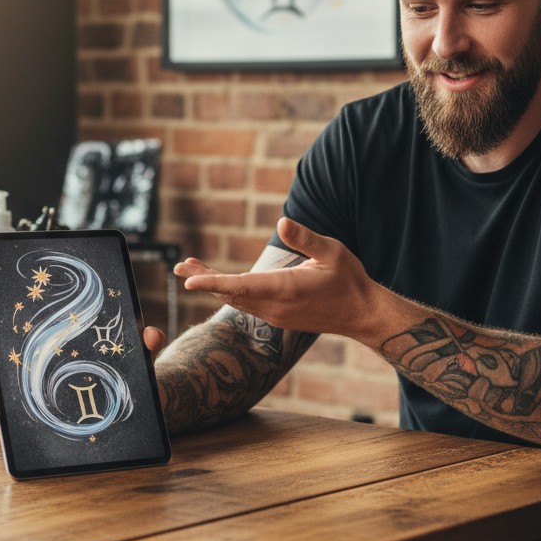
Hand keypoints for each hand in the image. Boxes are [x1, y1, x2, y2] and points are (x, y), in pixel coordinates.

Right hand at [0, 328, 167, 408]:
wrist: (139, 410)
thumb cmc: (130, 377)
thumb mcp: (137, 356)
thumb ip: (146, 343)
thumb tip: (150, 334)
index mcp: (53, 351)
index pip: (17, 340)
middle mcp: (38, 374)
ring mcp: (36, 399)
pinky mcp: (39, 424)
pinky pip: (11, 425)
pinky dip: (0, 423)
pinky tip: (0, 420)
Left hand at [174, 218, 380, 341]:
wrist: (362, 314)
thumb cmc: (349, 279)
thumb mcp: (332, 251)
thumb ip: (305, 238)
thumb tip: (281, 223)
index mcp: (286, 289)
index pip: (241, 285)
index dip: (212, 281)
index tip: (188, 281)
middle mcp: (275, 307)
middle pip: (231, 292)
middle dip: (203, 279)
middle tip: (179, 267)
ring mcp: (275, 315)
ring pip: (236, 300)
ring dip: (214, 284)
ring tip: (191, 269)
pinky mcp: (278, 317)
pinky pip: (246, 305)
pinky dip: (229, 291)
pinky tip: (222, 282)